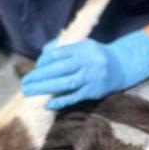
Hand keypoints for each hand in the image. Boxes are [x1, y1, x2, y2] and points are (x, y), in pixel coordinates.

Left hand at [21, 31, 148, 109]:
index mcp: (82, 48)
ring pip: (64, 83)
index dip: (43, 62)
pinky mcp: (93, 92)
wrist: (123, 66)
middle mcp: (87, 62)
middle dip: (39, 76)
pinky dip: (60, 101)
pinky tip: (47, 104)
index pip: (57, 54)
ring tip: (29, 92)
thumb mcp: (83, 46)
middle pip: (58, 69)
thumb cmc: (97, 55)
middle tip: (24, 83)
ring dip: (44, 88)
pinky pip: (74, 97)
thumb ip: (64, 49)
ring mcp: (91, 78)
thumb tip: (43, 57)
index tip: (35, 69)